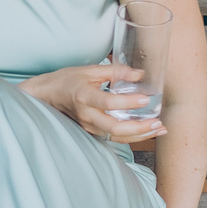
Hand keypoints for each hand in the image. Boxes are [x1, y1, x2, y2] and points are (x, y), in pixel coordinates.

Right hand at [20, 64, 165, 140]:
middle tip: (158, 122)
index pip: (108, 103)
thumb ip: (116, 71)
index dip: (128, 102)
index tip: (146, 99)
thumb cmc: (66, 80)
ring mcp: (89, 126)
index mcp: (84, 97)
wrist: (47, 96)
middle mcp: (87, 115)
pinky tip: (147, 131)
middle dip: (139, 128)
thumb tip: (140, 74)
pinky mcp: (92, 131)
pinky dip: (133, 136)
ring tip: (159, 129)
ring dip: (140, 135)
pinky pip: (114, 137)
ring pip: (117, 137)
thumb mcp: (89, 70)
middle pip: (115, 128)